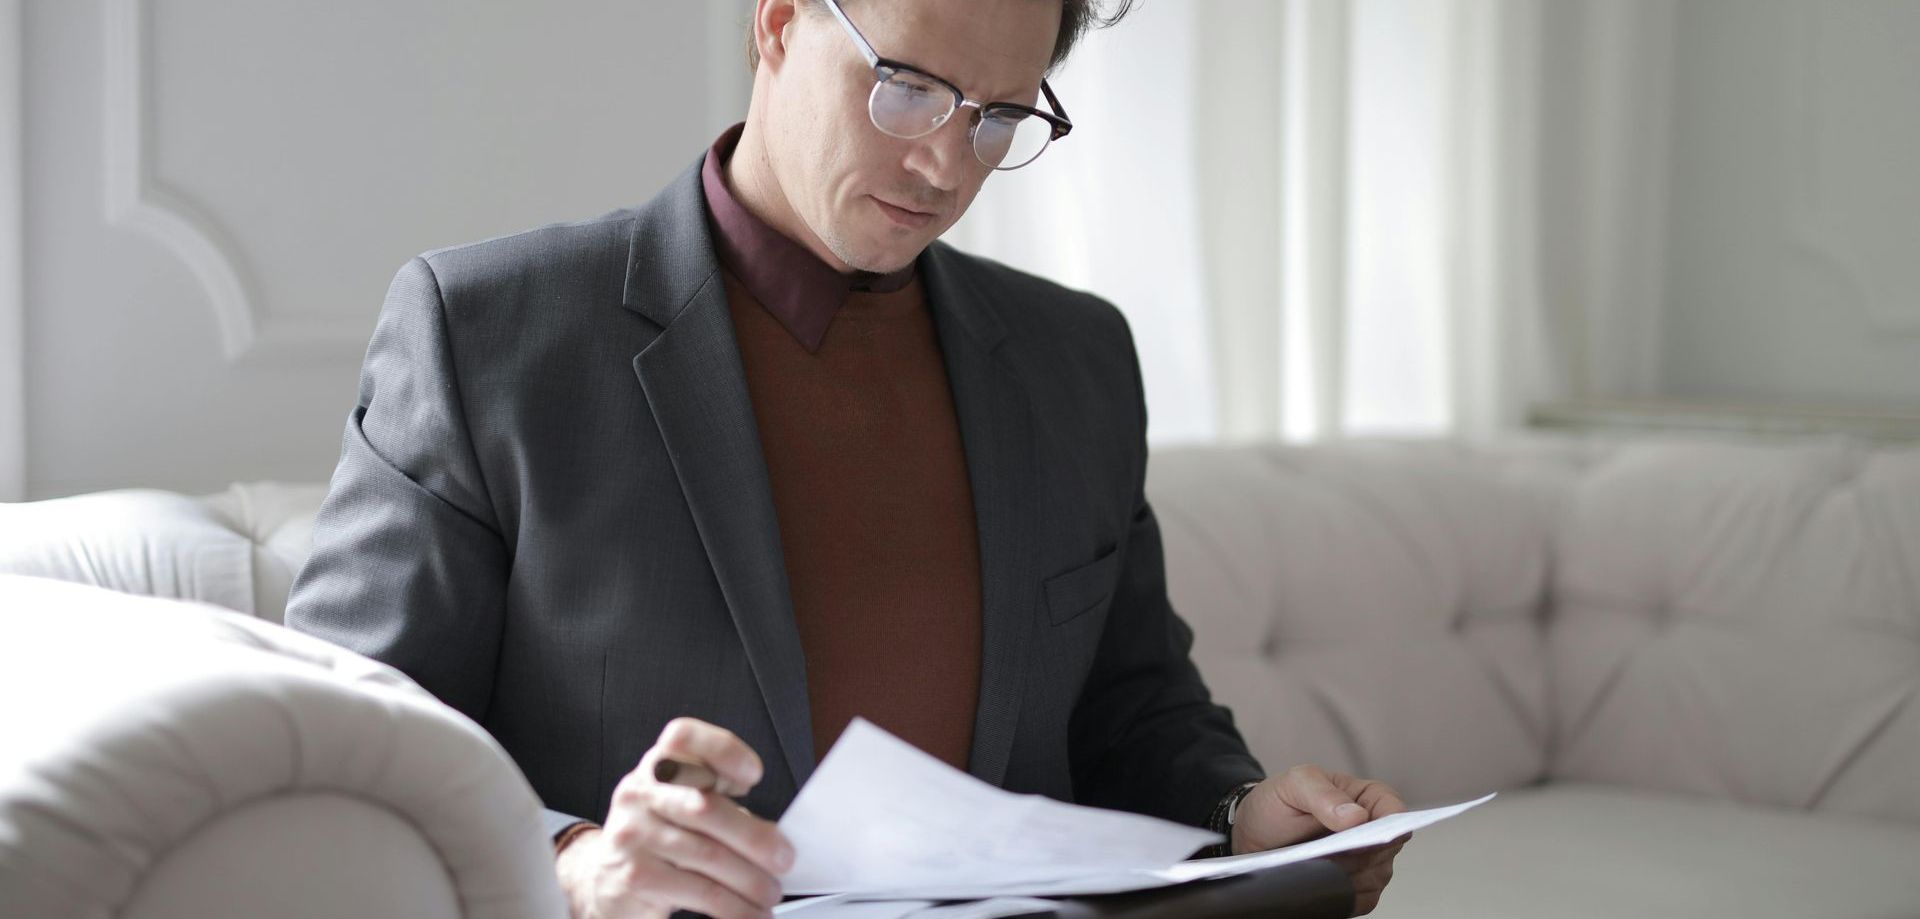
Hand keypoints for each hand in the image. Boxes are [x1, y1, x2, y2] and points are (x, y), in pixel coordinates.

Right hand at [556, 717, 795, 918]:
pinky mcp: (636, 876)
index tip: (753, 774)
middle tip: (784, 859)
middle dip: (755, 838)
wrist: (603, 878)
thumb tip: (774, 836)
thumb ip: (719, 803)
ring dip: (750, 880)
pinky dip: (733, 907)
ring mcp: (633, 835)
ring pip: (707, 855)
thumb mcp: (681, 803)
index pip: (682, 737)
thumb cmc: (659, 834)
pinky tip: (749, 912)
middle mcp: (640, 794)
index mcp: (658, 766)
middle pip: (705, 807)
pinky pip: (698, 891)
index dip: (721, 749)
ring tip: (770, 892)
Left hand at [1229, 765, 1410, 915]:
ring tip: (1315, 864)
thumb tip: (1357, 816)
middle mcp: (1373, 831)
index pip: (1394, 810)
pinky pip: (1363, 899)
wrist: (1255, 835)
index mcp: (1367, 798)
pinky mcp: (1356, 888)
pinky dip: (1342, 894)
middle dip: (1357, 853)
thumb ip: (1323, 794)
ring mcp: (1368, 862)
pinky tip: (1318, 882)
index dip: (1387, 824)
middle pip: (1386, 849)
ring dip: (1346, 874)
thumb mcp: (1294, 785)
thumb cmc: (1279, 804)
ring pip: (1376, 877)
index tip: (1363, 834)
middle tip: (1324, 852)